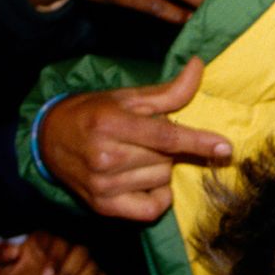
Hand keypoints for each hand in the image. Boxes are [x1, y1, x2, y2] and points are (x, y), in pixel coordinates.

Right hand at [40, 57, 232, 219]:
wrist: (49, 140)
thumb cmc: (94, 113)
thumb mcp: (127, 97)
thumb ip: (168, 91)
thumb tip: (199, 66)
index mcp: (112, 123)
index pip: (164, 136)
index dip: (197, 141)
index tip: (225, 147)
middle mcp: (105, 156)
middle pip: (166, 159)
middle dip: (167, 148)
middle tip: (144, 139)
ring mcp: (102, 185)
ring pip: (162, 181)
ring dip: (159, 169)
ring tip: (136, 156)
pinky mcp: (102, 207)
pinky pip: (151, 209)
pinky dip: (158, 197)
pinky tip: (145, 182)